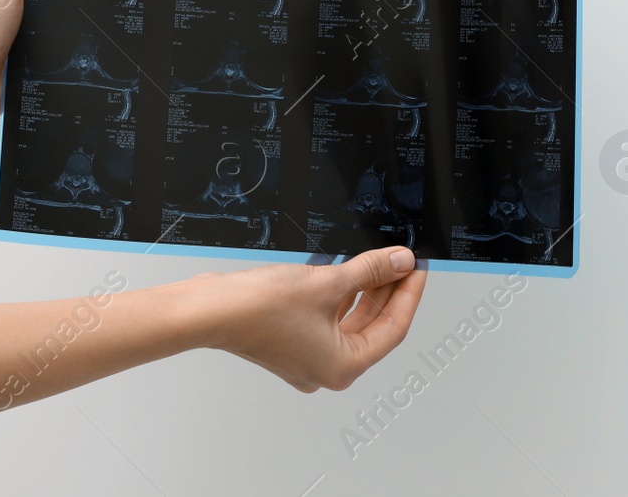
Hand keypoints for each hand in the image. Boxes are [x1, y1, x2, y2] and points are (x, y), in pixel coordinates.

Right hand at [192, 247, 426, 391]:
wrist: (209, 310)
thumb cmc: (257, 310)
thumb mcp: (327, 282)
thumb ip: (370, 271)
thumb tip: (400, 261)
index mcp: (343, 366)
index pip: (393, 327)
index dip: (409, 293)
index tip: (418, 267)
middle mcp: (327, 368)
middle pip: (373, 324)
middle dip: (388, 289)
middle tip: (401, 259)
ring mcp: (308, 356)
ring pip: (351, 319)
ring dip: (365, 289)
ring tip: (380, 259)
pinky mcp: (292, 340)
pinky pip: (329, 317)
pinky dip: (342, 294)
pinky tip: (349, 269)